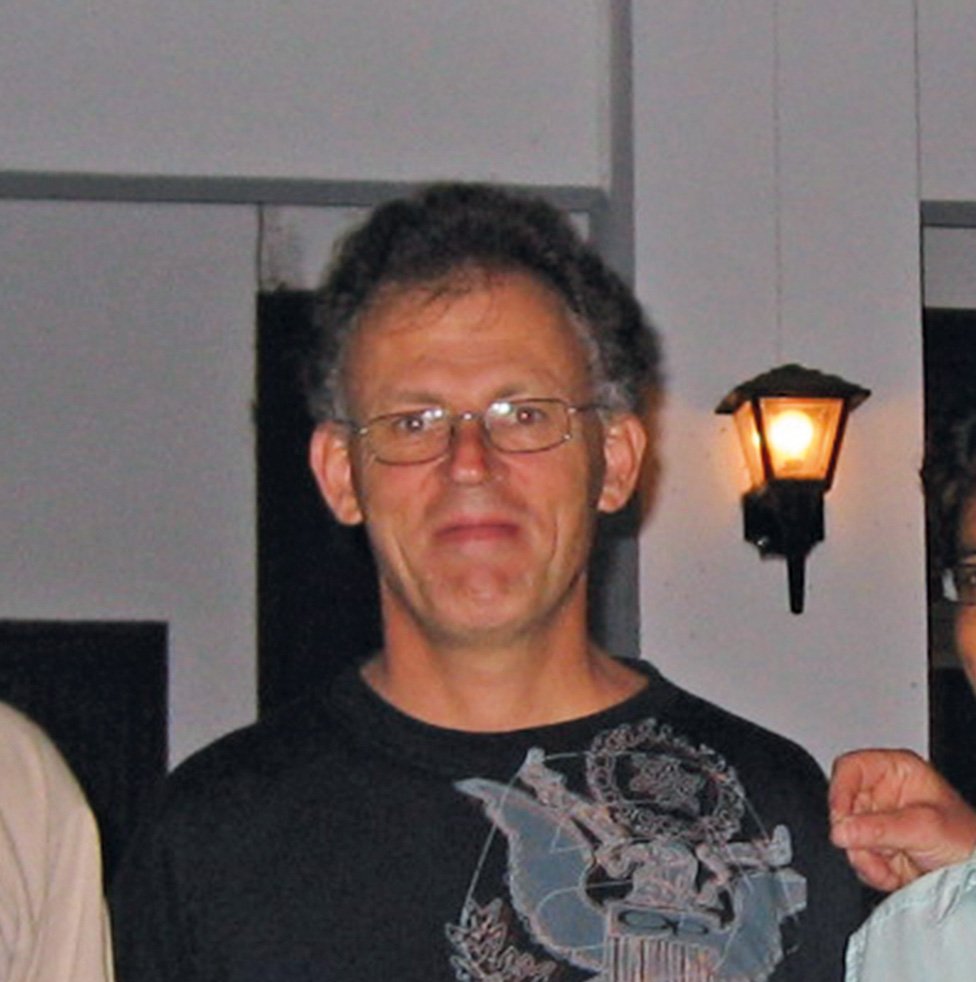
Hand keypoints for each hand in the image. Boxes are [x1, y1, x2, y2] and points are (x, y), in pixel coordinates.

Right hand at [829, 748, 975, 891]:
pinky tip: (892, 873)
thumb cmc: (969, 841)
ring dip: (864, 857)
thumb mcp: (925, 827)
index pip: (851, 768)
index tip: (839, 817)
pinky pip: (855, 856)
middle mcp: (883, 793)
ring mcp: (879, 822)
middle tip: (869, 849)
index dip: (840, 789)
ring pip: (846, 835)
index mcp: (896, 771)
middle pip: (844, 805)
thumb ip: (880, 828)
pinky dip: (870, 870)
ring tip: (889, 867)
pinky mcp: (877, 848)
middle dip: (855, 834)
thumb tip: (841, 829)